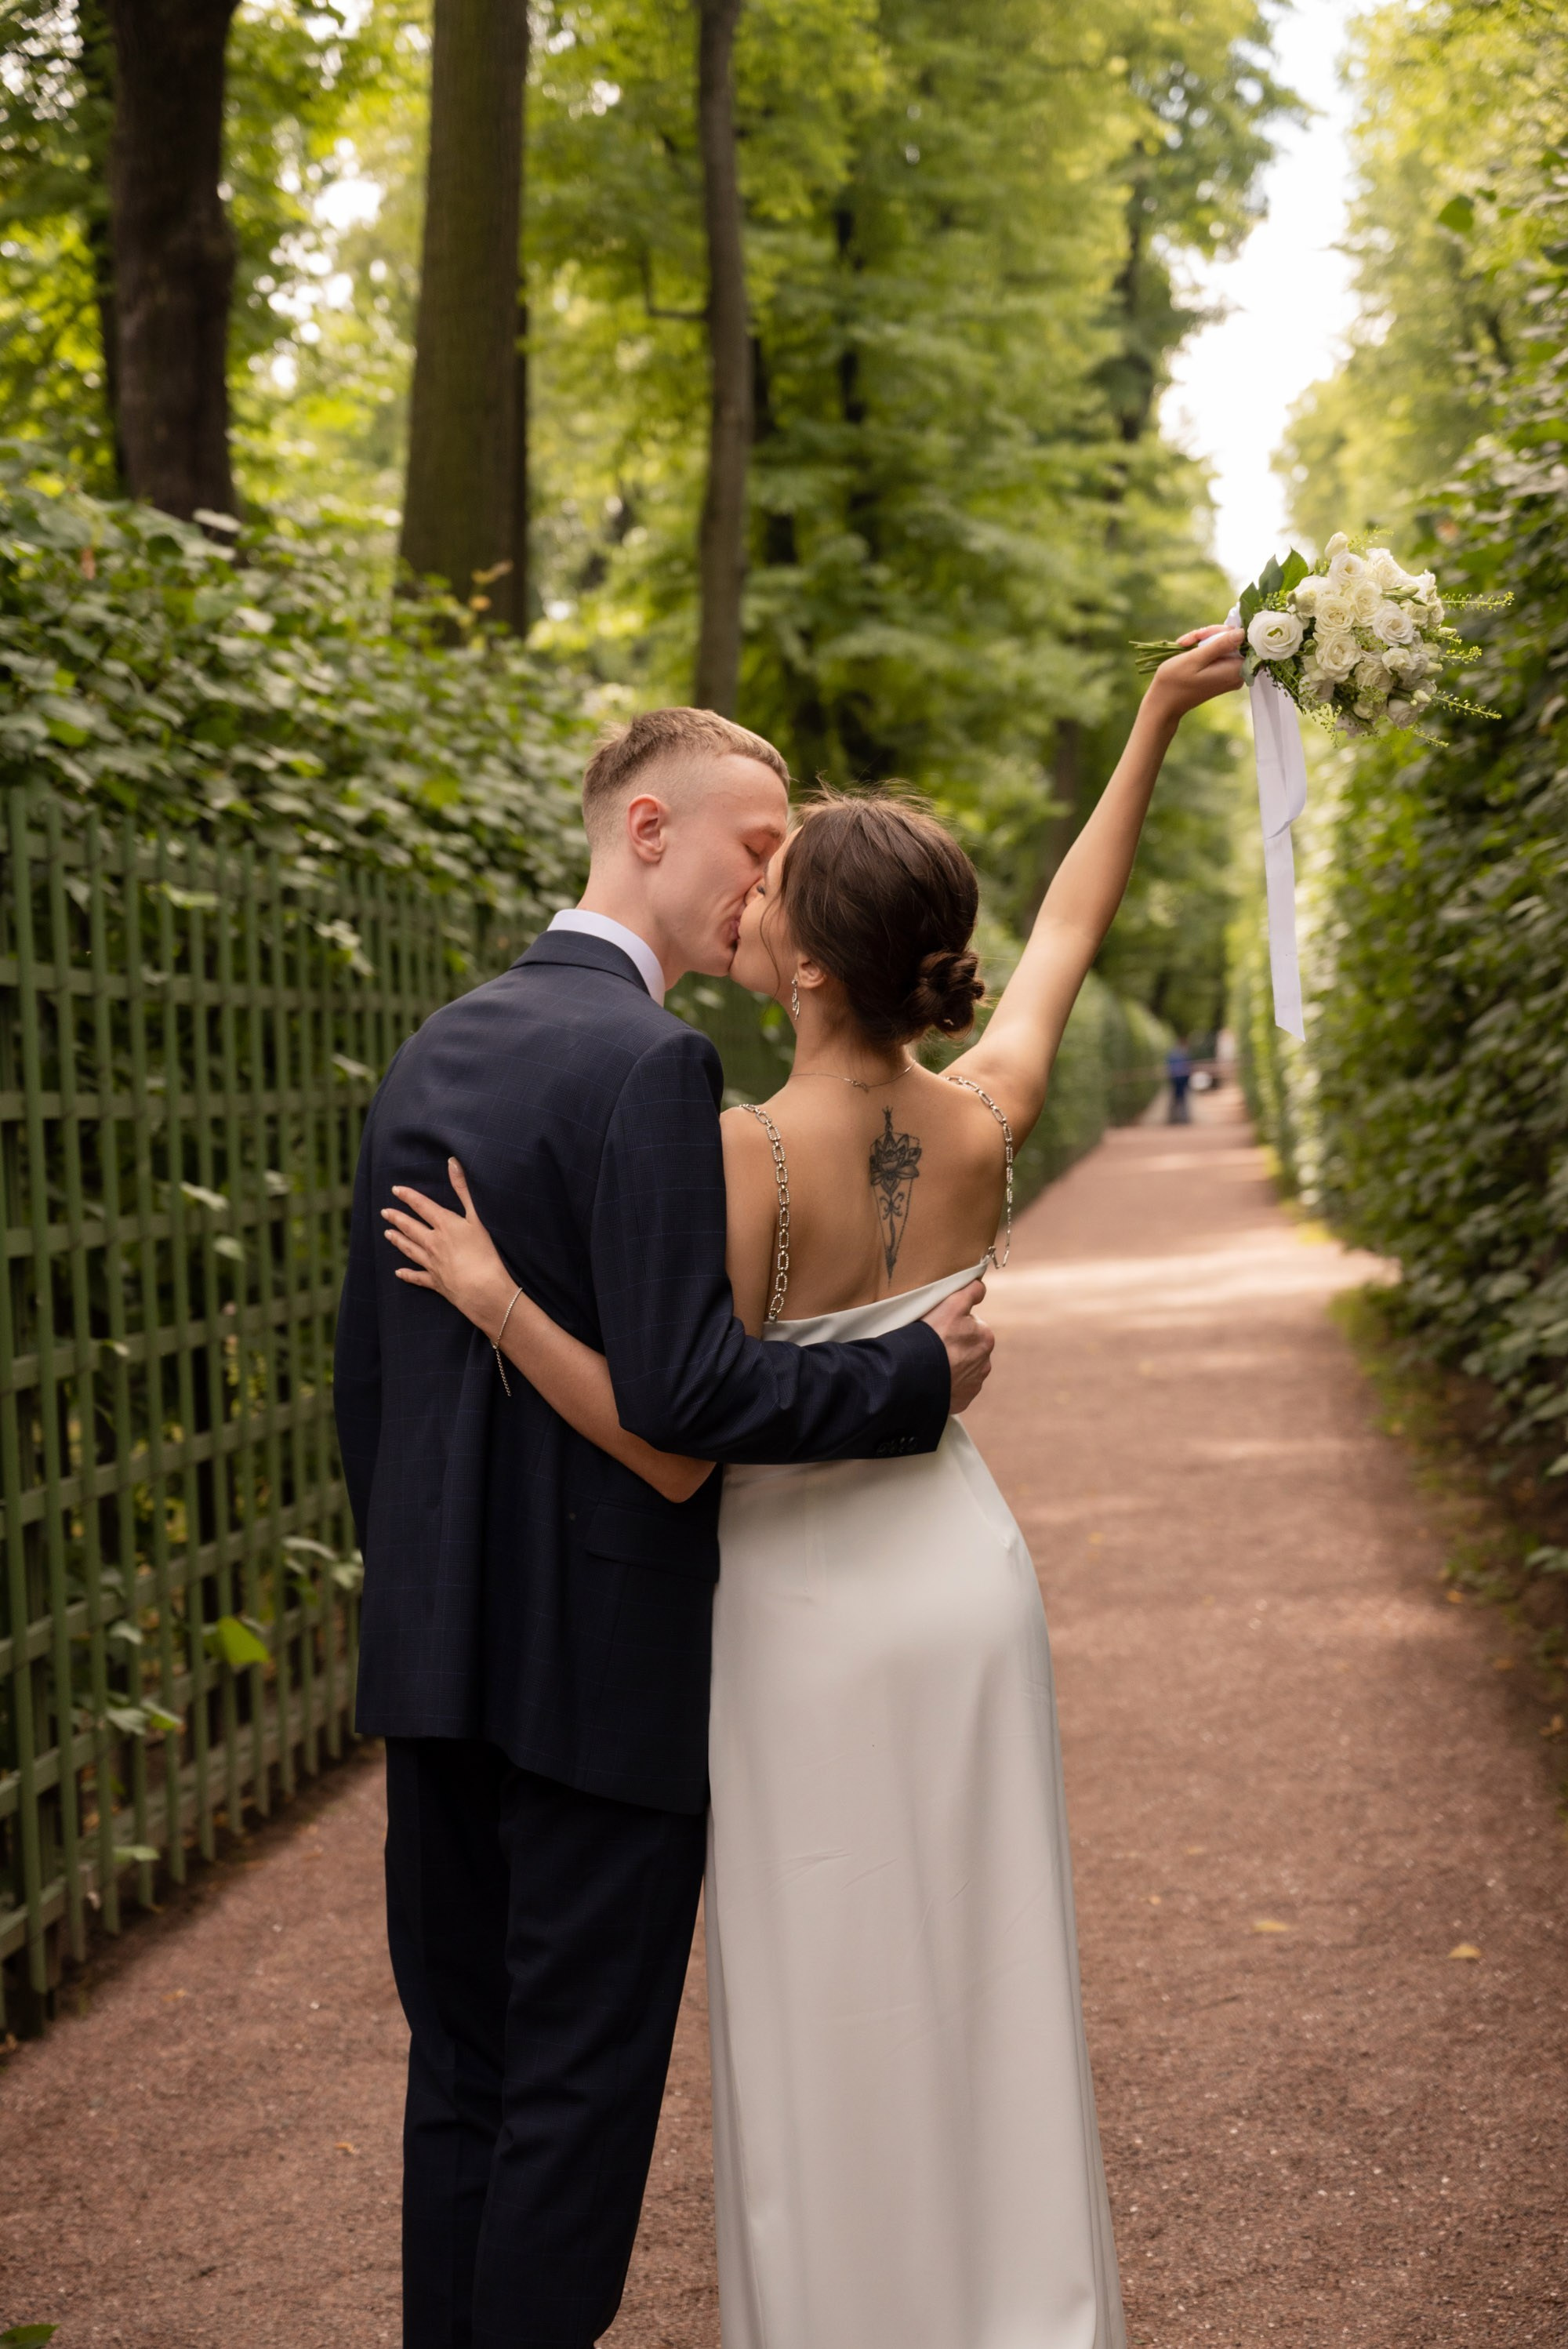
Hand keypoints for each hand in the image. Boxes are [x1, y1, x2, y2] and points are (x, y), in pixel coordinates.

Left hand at [381, 1159, 516, 1335]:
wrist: (483, 1289)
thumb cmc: (485, 1252)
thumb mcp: (477, 1216)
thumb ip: (464, 1189)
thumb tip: (452, 1162)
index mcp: (444, 1224)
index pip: (422, 1206)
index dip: (408, 1196)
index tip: (395, 1190)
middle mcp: (433, 1242)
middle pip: (410, 1227)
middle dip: (397, 1218)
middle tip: (384, 1212)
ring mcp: (432, 1264)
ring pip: (409, 1249)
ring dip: (398, 1241)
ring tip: (387, 1234)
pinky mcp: (436, 1283)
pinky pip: (417, 1277)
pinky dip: (407, 1274)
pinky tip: (398, 1272)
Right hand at [923, 1278, 994, 1414]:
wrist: (914, 1376)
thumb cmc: (931, 1336)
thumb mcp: (951, 1304)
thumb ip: (970, 1292)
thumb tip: (981, 1286)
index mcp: (985, 1337)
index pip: (971, 1324)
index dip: (953, 1323)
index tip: (940, 1327)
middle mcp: (985, 1361)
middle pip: (967, 1347)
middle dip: (954, 1346)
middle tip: (932, 1345)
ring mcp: (973, 1383)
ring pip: (962, 1369)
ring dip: (951, 1366)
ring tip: (931, 1363)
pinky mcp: (963, 1400)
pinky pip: (956, 1389)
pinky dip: (947, 1384)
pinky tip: (932, 1379)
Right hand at [1144, 625, 1244, 723]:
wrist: (1164, 701)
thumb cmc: (1176, 681)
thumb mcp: (1196, 658)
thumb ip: (1220, 645)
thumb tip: (1242, 633)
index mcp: (1234, 671)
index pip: (1241, 639)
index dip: (1222, 632)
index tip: (1202, 635)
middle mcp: (1236, 674)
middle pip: (1233, 641)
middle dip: (1210, 636)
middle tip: (1189, 640)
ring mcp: (1230, 675)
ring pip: (1223, 645)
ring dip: (1202, 641)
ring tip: (1185, 645)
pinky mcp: (1222, 675)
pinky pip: (1217, 654)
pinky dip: (1202, 649)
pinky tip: (1187, 650)